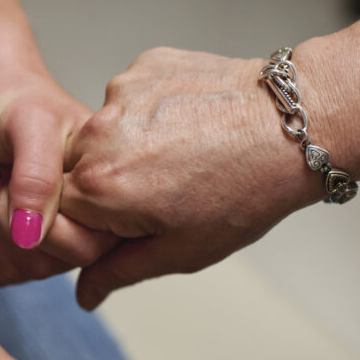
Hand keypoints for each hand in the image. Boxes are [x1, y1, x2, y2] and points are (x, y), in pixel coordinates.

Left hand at [0, 67, 118, 284]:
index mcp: (110, 193)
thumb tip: (32, 234)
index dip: (44, 221)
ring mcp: (57, 240)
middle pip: (52, 265)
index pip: (87, 247)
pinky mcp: (24, 248)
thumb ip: (37, 176)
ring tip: (2, 186)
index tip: (24, 178)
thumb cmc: (17, 100)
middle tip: (7, 181)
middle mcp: (91, 223)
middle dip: (11, 222)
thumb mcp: (31, 124)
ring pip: (21, 270)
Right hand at [63, 47, 325, 309]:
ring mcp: (120, 94)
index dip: (92, 223)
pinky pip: (127, 98)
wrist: (299, 125)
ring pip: (100, 132)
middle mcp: (98, 134)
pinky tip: (188, 125)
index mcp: (98, 188)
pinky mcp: (143, 65)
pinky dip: (149, 113)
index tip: (128, 223)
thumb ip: (118, 272)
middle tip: (161, 190)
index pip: (60, 213)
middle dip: (104, 184)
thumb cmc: (246, 191)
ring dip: (126, 146)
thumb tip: (84, 294)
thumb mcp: (180, 251)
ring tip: (181, 155)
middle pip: (73, 169)